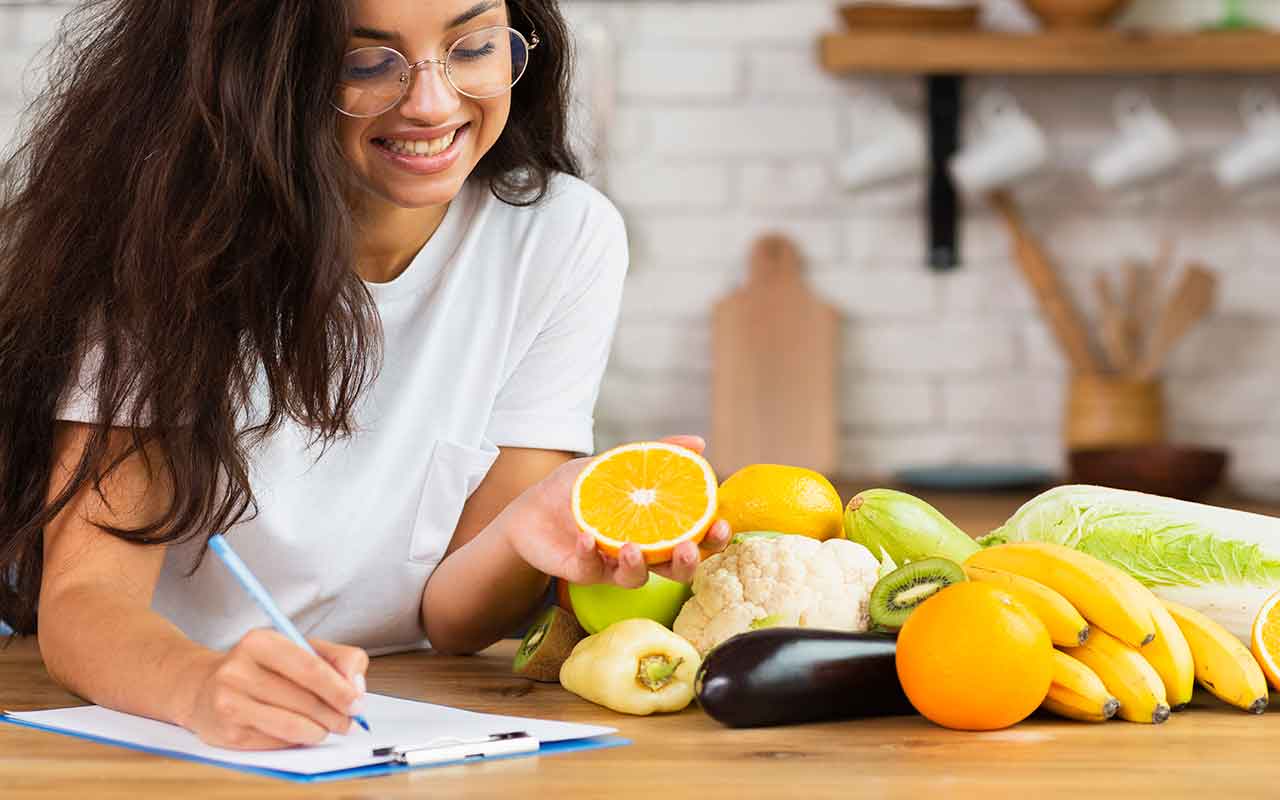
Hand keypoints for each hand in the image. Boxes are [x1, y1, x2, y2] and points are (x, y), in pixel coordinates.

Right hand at [183, 630, 368, 749]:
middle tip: (348, 721)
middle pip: (303, 698)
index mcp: (260, 641)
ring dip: (319, 731)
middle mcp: (239, 669)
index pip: (310, 667)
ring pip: (291, 724)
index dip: (339, 688)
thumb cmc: (261, 668)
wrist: (204, 687)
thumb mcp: (299, 648)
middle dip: (334, 714)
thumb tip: (356, 687)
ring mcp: (229, 702)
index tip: (357, 702)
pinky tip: (299, 732)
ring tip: (326, 728)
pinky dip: (296, 740)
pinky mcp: (226, 732)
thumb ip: (338, 658)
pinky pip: (275, 741)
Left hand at [505, 435, 731, 588]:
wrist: (532, 507)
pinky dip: (590, 553)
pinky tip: (586, 536)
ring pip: (637, 578)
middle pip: (675, 570)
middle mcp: (641, 552)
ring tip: (630, 546)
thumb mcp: (616, 463)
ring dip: (638, 565)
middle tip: (688, 548)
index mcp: (655, 528)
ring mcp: (612, 565)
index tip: (722, 525)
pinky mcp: (582, 571)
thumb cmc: (579, 488)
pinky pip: (590, 569)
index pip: (694, 538)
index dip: (713, 538)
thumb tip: (698, 442)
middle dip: (687, 563)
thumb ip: (655, 454)